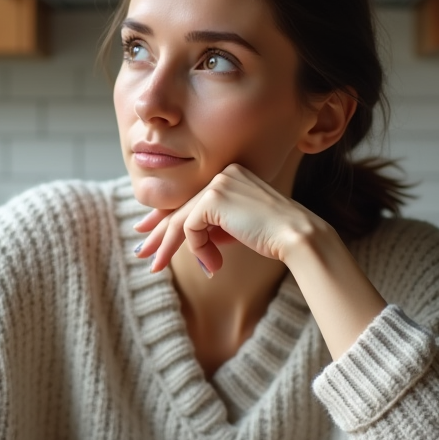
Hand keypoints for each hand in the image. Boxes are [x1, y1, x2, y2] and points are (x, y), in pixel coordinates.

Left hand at [134, 163, 318, 274]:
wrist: (296, 236)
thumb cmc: (273, 236)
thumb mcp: (237, 228)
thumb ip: (214, 227)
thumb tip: (190, 240)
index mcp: (230, 174)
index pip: (191, 198)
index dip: (166, 216)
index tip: (148, 230)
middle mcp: (222, 172)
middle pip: (181, 206)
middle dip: (159, 232)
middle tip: (142, 252)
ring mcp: (218, 183)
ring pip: (181, 220)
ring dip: (168, 247)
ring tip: (157, 266)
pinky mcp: (214, 198)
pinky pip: (191, 230)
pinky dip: (199, 251)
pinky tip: (212, 265)